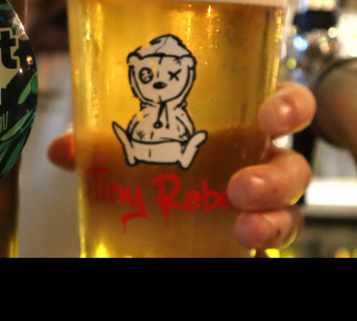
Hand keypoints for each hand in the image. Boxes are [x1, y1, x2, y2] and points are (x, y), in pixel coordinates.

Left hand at [47, 82, 315, 255]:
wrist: (143, 215)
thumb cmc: (148, 164)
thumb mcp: (120, 151)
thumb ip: (96, 145)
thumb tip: (62, 150)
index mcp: (238, 126)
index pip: (285, 105)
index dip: (290, 107)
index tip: (270, 118)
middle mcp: (257, 163)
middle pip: (294, 165)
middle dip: (277, 176)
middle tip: (239, 188)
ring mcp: (259, 206)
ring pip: (292, 211)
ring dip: (274, 219)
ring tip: (242, 228)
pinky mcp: (250, 238)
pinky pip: (271, 244)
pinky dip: (262, 245)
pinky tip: (243, 250)